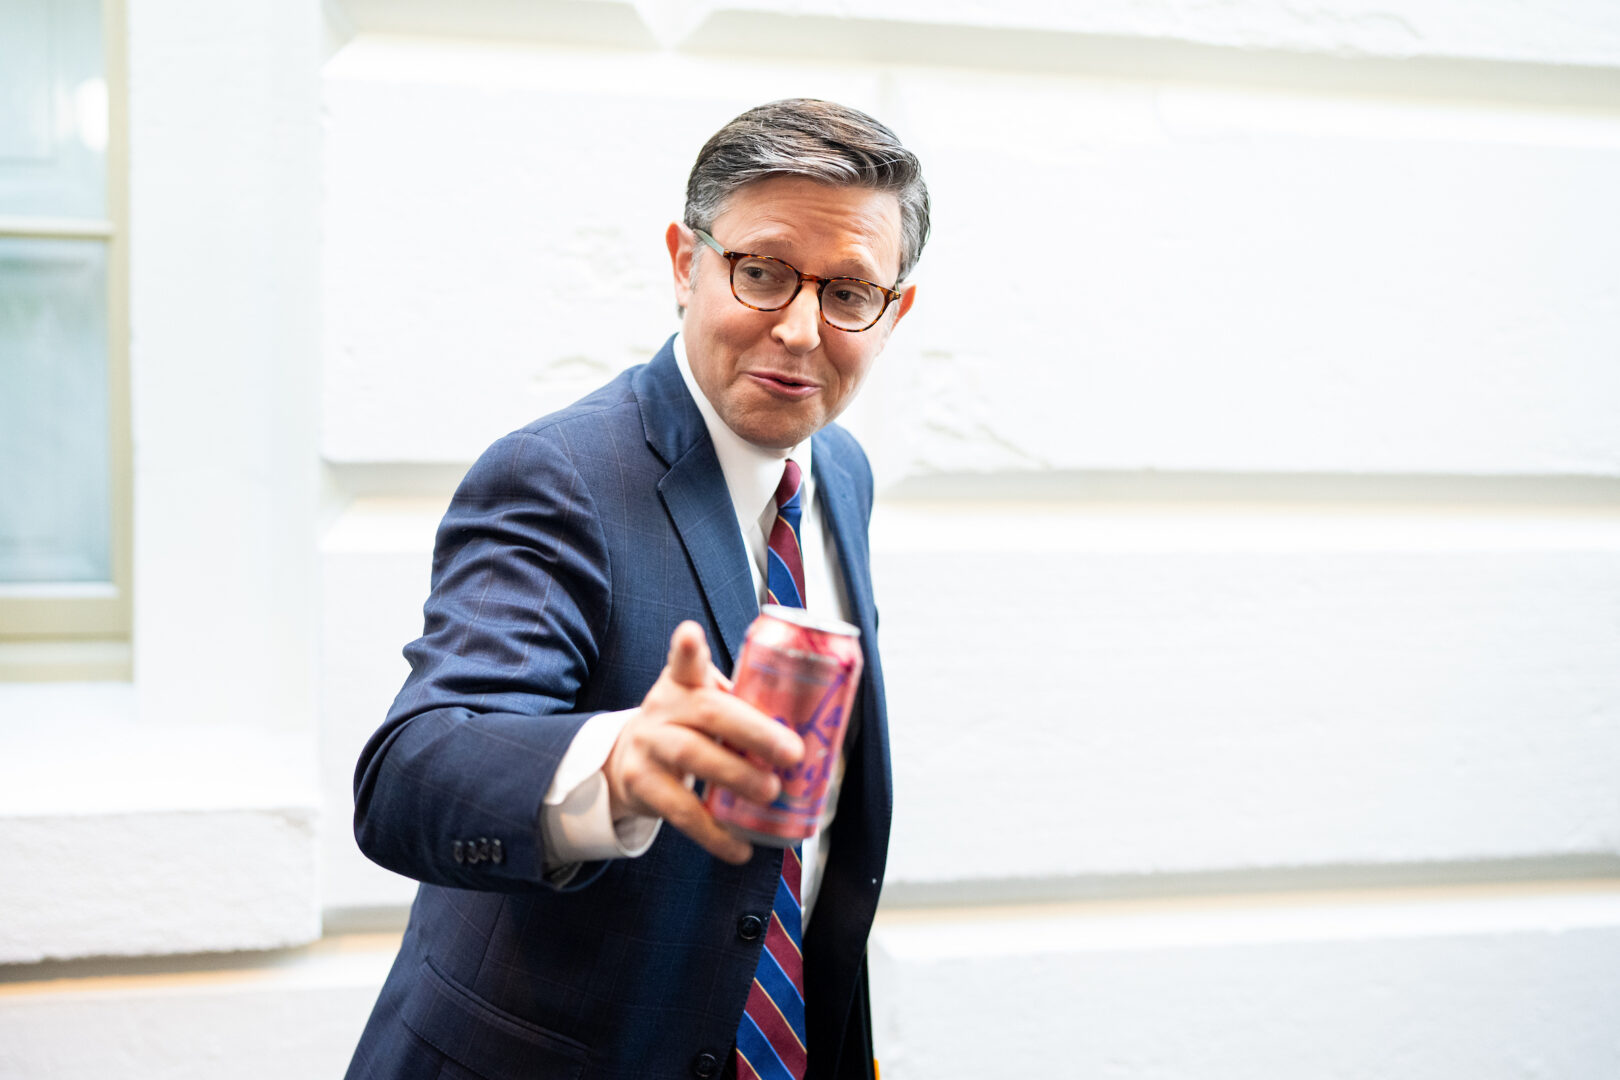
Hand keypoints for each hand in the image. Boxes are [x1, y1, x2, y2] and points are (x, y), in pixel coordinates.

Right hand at [604, 621, 803, 863]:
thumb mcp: (705, 706)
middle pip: (707, 713)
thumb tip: (818, 734)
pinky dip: (714, 833)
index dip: (687, 648)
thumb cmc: (688, 729)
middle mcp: (662, 708)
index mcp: (683, 683)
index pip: (684, 661)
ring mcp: (648, 746)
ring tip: (771, 793)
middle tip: (792, 752)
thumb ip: (745, 709)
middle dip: (753, 732)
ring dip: (737, 778)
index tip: (690, 633)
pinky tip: (740, 846)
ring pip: (692, 758)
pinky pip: (681, 811)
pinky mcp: (642, 786)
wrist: (626, 761)